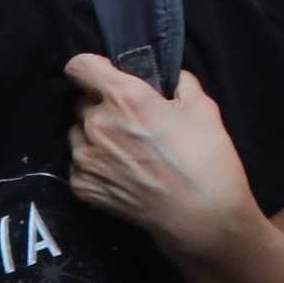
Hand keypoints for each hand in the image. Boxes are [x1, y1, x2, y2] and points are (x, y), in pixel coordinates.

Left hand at [63, 61, 259, 255]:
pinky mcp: (82, 187)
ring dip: (94, 135)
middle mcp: (96, 124)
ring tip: (124, 150)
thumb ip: (180, 84)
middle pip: (81, 102)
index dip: (92, 67)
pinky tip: (121, 173)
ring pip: (78, 134)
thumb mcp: (203, 107)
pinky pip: (79, 164)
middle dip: (101, 106)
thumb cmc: (205, 157)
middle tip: (130, 120)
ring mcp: (85, 158)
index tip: (106, 76)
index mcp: (124, 97)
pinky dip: (95, 164)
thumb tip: (170, 79)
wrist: (199, 216)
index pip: (79, 66)